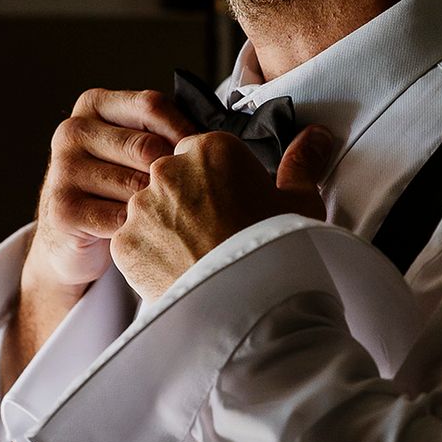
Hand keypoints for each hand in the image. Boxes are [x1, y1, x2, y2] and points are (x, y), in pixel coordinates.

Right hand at [27, 87, 195, 292]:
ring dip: (160, 205)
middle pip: (146, 146)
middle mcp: (72, 130)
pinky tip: (147, 235)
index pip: (151, 105)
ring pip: (136, 185)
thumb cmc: (117, 187)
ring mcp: (63, 169)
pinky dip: (142, 230)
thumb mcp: (135, 149)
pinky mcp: (63, 208)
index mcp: (93, 104)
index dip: (185, 130)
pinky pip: (122, 218)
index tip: (204, 155)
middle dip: (173, 173)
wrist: (72, 238)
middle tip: (190, 194)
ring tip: (171, 217)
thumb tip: (214, 136)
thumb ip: (162, 132)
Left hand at [110, 124, 333, 301]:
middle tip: (217, 231)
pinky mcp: (124, 243)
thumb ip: (301, 161)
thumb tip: (317, 135)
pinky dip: (150, 255)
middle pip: (174, 176)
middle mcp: (168, 169)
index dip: (220, 179)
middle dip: (190, 198)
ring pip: (150, 209)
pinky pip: (134, 242)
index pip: (206, 152)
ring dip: (167, 226)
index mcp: (212, 149)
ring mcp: (141, 206)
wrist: (248, 306)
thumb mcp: (300, 200)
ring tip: (198, 256)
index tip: (234, 202)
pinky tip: (179, 270)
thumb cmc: (278, 248)